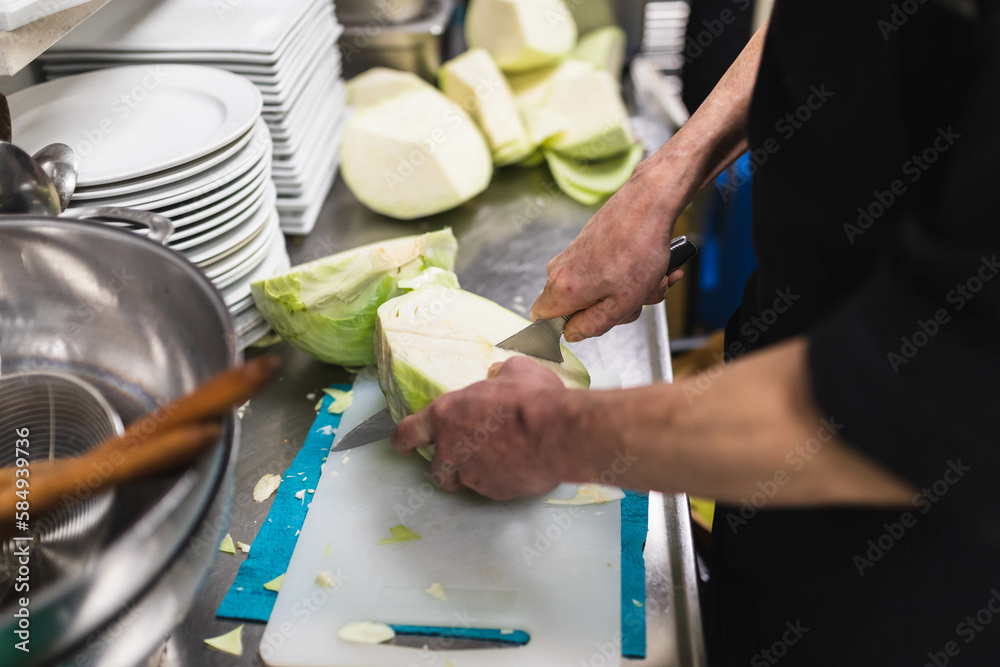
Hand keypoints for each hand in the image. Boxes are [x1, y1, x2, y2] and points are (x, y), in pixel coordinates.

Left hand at [391, 357, 577, 500]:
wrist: (556, 433)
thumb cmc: (531, 398)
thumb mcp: (514, 371)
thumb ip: (499, 375)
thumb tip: (499, 375)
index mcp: (447, 415)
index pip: (408, 433)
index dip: (403, 440)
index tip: (403, 444)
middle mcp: (452, 449)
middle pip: (433, 469)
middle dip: (443, 466)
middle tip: (458, 458)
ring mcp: (473, 475)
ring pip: (461, 483)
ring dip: (469, 476)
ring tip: (488, 465)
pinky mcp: (496, 492)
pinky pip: (491, 489)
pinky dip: (499, 481)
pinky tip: (516, 470)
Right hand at [531, 163, 685, 341]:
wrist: (648, 202)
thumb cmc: (638, 249)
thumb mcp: (621, 304)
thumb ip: (592, 326)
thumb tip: (574, 334)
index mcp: (561, 288)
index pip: (540, 320)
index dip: (561, 329)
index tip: (587, 326)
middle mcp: (560, 269)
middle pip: (576, 307)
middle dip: (610, 310)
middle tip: (636, 301)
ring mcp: (573, 254)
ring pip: (596, 290)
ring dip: (627, 291)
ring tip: (651, 280)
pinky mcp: (588, 244)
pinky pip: (605, 271)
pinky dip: (628, 274)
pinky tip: (650, 268)